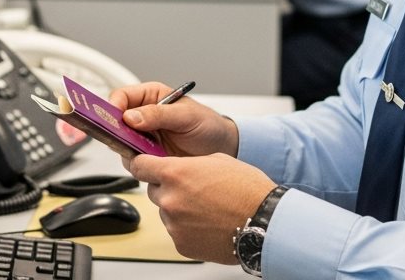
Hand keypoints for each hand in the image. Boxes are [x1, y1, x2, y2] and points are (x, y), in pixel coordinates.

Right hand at [109, 82, 238, 157]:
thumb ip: (159, 114)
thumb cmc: (207, 125)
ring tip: (143, 153)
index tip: (114, 118)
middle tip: (122, 139)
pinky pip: (132, 159)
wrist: (221, 149)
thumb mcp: (186, 116)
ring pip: (120, 142)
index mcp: (151, 96)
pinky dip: (137, 163)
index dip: (113, 106)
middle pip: (115, 120)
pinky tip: (149, 163)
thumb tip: (131, 117)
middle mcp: (143, 115)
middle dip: (116, 130)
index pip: (122, 96)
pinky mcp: (147, 156)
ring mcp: (143, 137)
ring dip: (127, 149)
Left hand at [129, 153, 274, 263]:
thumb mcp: (217, 160)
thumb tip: (177, 166)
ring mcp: (173, 224)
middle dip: (168, 188)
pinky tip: (207, 223)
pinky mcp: (181, 244)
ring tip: (206, 208)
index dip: (143, 165)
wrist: (264, 222)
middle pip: (153, 190)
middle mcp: (170, 199)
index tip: (145, 166)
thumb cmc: (246, 190)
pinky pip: (176, 231)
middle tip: (193, 190)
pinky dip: (187, 227)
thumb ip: (188, 163)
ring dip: (179, 209)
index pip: (140, 166)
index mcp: (175, 173)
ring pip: (166, 212)